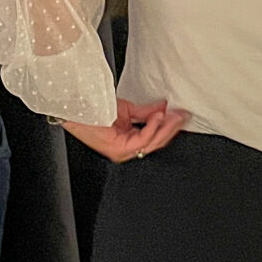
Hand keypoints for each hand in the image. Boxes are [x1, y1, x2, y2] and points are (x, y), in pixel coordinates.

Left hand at [59, 98, 190, 162]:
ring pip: (152, 143)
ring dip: (166, 127)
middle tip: (183, 115)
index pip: (155, 138)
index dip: (169, 126)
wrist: (78, 110)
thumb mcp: (127, 110)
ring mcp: (123, 152)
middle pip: (157, 142)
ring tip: (174, 114)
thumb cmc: (95, 111)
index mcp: (129, 142)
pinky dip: (153, 127)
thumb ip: (146, 112)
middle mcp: (127, 151)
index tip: (179, 114)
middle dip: (172, 127)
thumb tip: (163, 109)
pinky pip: (143, 140)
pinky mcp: (119, 149)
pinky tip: (158, 117)